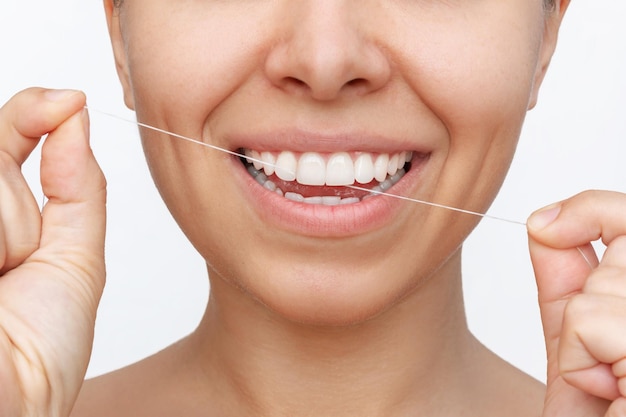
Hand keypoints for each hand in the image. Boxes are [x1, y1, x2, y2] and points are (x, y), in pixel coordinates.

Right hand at [0, 88, 105, 415]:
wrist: (10, 402)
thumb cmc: (39, 351)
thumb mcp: (74, 259)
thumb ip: (76, 186)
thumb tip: (74, 112)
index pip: (1, 141)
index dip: (29, 113)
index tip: (68, 102)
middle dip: (15, 201)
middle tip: (15, 260)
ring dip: (5, 227)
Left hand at [528, 190, 625, 416]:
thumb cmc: (595, 416)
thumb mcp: (576, 347)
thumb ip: (568, 284)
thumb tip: (543, 224)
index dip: (592, 209)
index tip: (545, 226)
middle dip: (586, 300)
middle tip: (601, 363)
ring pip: (601, 289)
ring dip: (582, 342)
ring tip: (610, 389)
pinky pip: (593, 321)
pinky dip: (580, 360)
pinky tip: (609, 398)